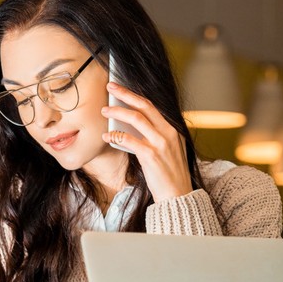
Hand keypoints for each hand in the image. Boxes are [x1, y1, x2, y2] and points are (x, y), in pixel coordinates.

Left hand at [101, 82, 191, 201]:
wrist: (177, 195)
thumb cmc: (169, 174)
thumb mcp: (167, 150)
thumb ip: (153, 136)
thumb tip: (127, 125)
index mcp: (173, 129)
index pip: (152, 106)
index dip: (134, 95)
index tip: (122, 88)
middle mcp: (168, 132)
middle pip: (144, 106)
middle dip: (125, 94)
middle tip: (110, 86)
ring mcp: (160, 143)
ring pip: (136, 118)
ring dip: (117, 112)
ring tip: (105, 110)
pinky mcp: (150, 155)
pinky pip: (128, 139)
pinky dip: (115, 135)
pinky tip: (107, 135)